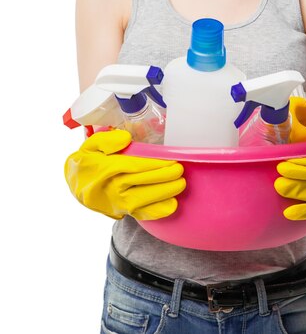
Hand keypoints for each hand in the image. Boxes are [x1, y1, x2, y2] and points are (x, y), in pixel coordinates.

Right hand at [64, 129, 185, 220]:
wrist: (77, 187)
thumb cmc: (87, 162)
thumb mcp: (90, 145)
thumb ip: (106, 139)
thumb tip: (125, 138)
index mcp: (105, 168)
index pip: (135, 166)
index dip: (155, 163)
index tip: (171, 159)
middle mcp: (112, 188)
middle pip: (144, 182)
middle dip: (165, 176)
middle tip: (180, 169)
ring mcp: (118, 203)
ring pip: (146, 199)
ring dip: (166, 192)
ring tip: (180, 183)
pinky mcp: (123, 212)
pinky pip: (143, 214)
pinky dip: (159, 211)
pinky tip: (172, 202)